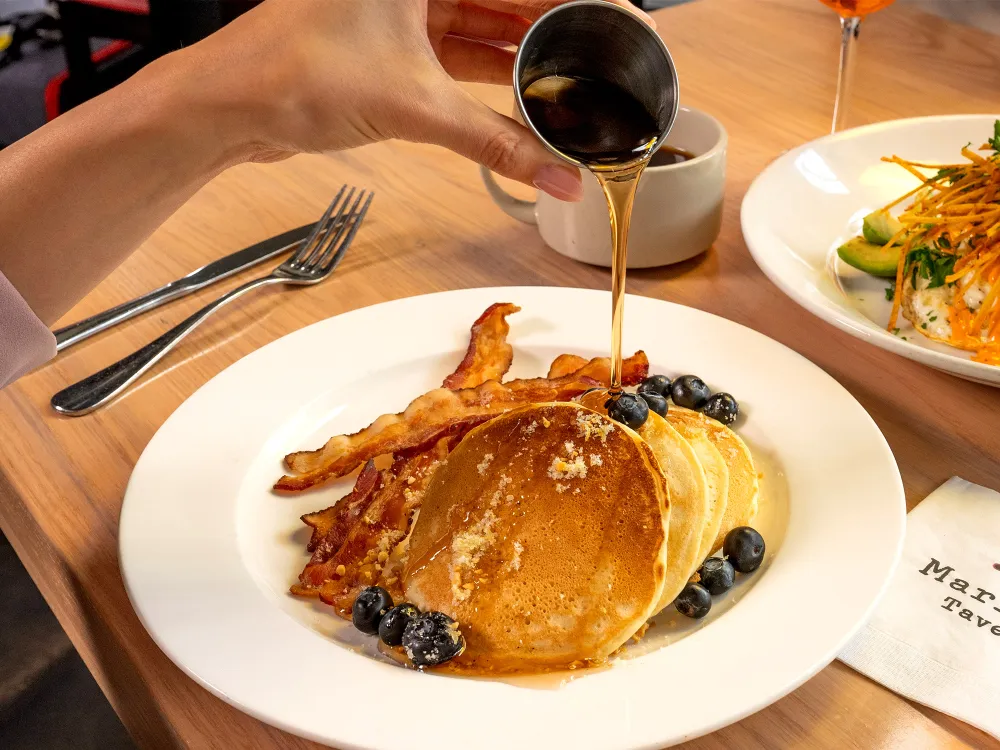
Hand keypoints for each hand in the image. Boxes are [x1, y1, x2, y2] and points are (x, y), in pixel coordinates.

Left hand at [177, 0, 654, 200]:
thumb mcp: (414, 105)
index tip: (620, 17)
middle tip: (603, 60)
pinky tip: (526, 99)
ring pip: (483, 27)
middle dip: (554, 31)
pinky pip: (458, 55)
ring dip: (524, 59)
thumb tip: (555, 176)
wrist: (232, 105)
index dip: (574, 1)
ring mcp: (403, 9)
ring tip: (573, 86)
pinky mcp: (394, 44)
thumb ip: (496, 144)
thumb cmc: (293, 72)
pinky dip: (489, 80)